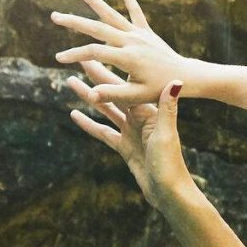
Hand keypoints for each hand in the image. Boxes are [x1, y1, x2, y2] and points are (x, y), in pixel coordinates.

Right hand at [51, 0, 189, 106]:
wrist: (185, 77)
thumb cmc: (160, 90)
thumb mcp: (136, 97)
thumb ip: (112, 95)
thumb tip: (90, 95)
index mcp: (127, 57)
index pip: (94, 52)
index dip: (74, 54)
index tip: (58, 59)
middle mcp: (131, 41)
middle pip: (97, 28)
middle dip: (74, 22)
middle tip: (54, 16)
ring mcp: (139, 34)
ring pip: (113, 14)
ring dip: (94, 1)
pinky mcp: (146, 32)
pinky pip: (136, 12)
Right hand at [67, 62, 190, 199]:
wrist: (170, 192)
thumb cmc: (171, 164)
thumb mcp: (166, 134)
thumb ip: (167, 108)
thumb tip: (176, 81)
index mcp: (148, 112)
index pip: (125, 87)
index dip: (109, 70)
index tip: (95, 53)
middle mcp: (138, 119)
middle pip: (113, 93)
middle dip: (96, 77)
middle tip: (79, 59)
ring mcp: (130, 132)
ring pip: (105, 110)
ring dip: (88, 96)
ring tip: (70, 82)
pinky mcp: (124, 147)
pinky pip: (102, 132)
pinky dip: (88, 124)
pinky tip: (73, 114)